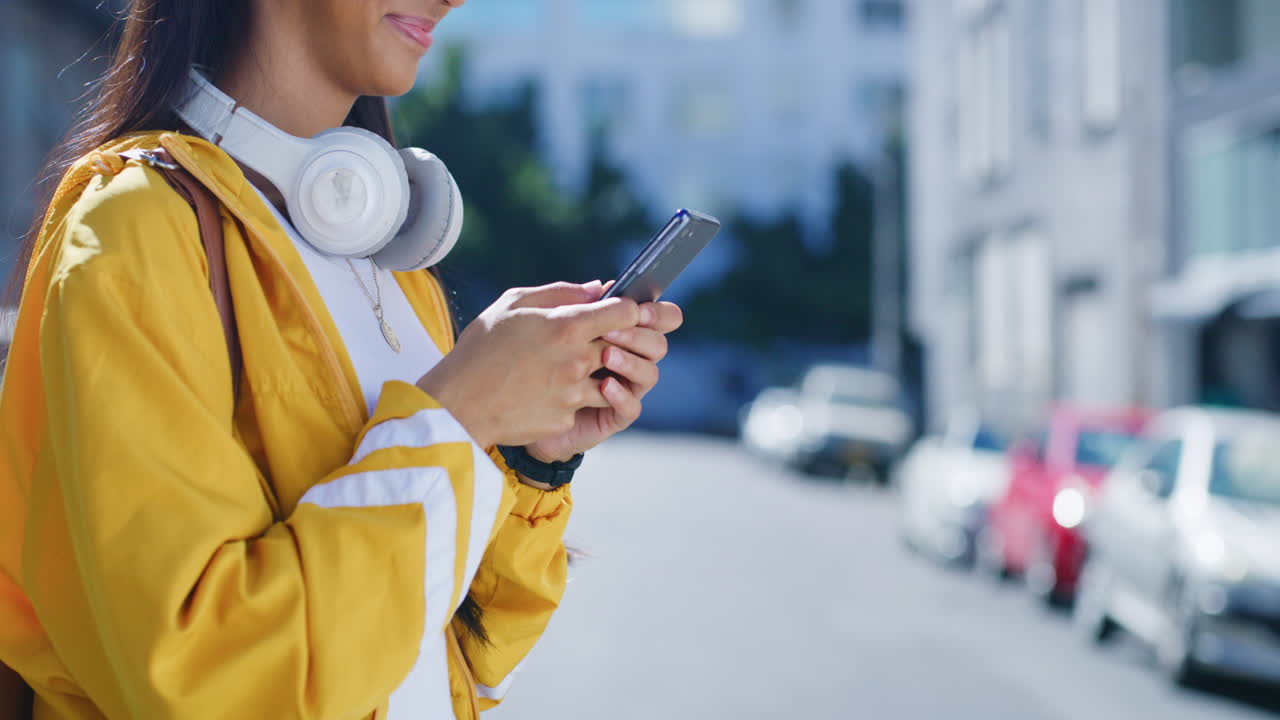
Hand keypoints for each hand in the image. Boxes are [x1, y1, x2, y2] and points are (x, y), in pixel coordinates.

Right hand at [416, 281, 640, 448]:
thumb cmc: (482, 348)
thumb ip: (561, 293)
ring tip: (562, 368)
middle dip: (615, 342)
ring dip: (596, 374)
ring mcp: (573, 394)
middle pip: (623, 347)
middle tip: (592, 340)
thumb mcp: (514, 304)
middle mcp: (577, 361)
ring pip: (609, 380)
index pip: (626, 313)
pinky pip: (582, 405)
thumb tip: (598, 289)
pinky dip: (571, 399)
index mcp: (566, 326)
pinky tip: (543, 392)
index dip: (628, 311)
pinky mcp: (566, 419)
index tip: (619, 313)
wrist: (458, 402)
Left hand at [526, 300, 683, 462]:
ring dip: (632, 362)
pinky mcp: (613, 416)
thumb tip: (600, 287)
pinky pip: (632, 408)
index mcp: (620, 333)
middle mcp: (628, 359)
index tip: (639, 309)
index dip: (658, 313)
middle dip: (640, 335)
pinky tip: (604, 386)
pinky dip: (622, 396)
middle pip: (658, 345)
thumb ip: (571, 301)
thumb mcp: (543, 321)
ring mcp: (624, 388)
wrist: (512, 403)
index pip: (657, 319)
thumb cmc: (531, 356)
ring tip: (605, 355)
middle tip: (611, 331)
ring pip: (650, 374)